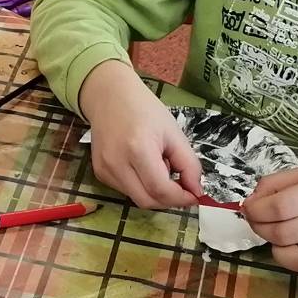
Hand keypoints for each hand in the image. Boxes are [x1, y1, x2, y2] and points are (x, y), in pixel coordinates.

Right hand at [80, 60, 201, 209]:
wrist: (109, 96)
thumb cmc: (144, 110)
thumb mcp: (174, 133)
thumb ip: (189, 165)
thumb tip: (197, 192)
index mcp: (138, 149)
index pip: (160, 189)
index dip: (181, 198)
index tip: (194, 195)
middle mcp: (116, 163)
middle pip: (148, 201)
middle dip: (170, 199)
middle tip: (182, 186)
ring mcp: (104, 170)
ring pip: (137, 198)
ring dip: (155, 192)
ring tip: (158, 166)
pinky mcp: (100, 173)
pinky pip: (126, 190)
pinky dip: (141, 186)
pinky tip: (142, 166)